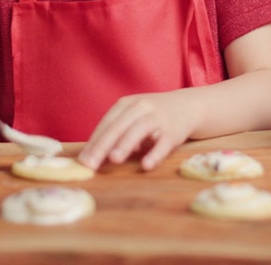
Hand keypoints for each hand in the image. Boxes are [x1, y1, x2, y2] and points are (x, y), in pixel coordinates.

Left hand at [77, 90, 198, 171]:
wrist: (187, 106)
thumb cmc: (152, 116)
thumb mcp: (133, 118)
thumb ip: (117, 134)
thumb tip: (96, 156)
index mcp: (126, 104)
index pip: (106, 123)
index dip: (94, 141)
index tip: (82, 160)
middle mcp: (141, 107)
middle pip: (118, 127)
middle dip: (102, 146)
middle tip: (90, 164)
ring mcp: (158, 118)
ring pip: (139, 130)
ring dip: (125, 144)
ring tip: (113, 160)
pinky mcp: (174, 131)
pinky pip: (163, 143)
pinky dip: (154, 154)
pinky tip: (146, 165)